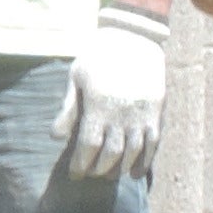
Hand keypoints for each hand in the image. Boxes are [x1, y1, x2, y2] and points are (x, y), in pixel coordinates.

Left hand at [53, 6, 169, 179]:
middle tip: (90, 174)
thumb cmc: (98, 55)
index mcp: (99, 106)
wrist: (134, 37)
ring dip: (119, 169)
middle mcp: (121, 115)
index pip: (88, 146)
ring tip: (108, 175)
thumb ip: (68, 108)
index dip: (81, 164)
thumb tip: (56, 137)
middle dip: (98, 169)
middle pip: (110, 154)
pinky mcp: (156, 113)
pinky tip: (135, 173)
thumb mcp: (77, 76)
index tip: (75, 174)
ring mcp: (141, 115)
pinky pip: (153, 144)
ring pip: (131, 152)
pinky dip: (145, 162)